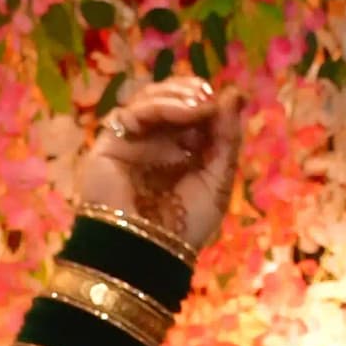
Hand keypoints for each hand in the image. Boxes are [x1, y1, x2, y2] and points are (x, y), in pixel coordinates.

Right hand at [76, 76, 244, 252]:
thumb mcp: (218, 180)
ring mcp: (132, 142)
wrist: (151, 252)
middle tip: (210, 97)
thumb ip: (227, 137)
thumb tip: (235, 93)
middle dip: (191, 92)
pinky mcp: (110, 144)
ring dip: (176, 94)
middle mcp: (155, 144)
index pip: (192, 114)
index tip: (226, 99)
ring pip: (148, 100)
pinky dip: (160, 105)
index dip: (207, 101)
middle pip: (168, 100)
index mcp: (180, 153)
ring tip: (200, 102)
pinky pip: (131, 113)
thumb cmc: (186, 226)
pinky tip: (184, 111)